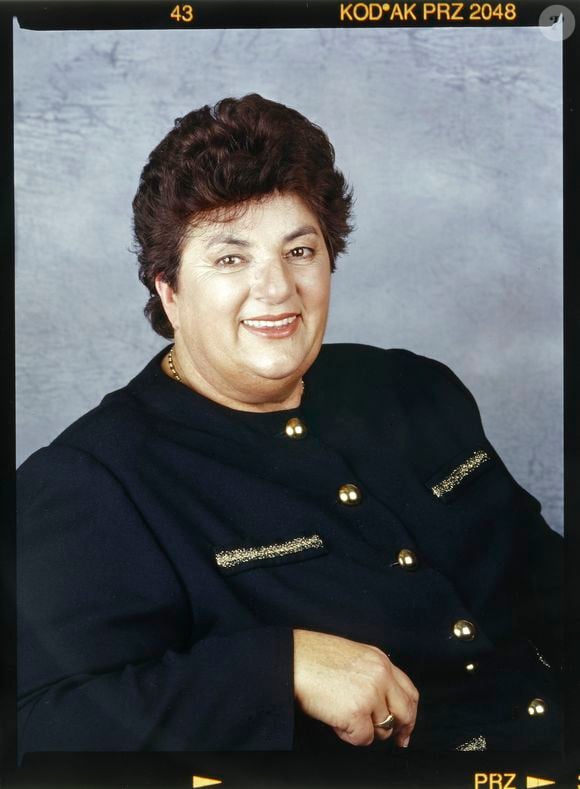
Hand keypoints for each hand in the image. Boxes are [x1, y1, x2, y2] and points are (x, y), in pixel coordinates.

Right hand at [293, 629, 418, 746]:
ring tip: (343, 714)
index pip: (409, 691)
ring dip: (365, 729)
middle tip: (396, 741)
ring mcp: (370, 695)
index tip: (406, 726)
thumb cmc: (312, 658)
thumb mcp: (352, 656)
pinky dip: (349, 735)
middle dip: (401, 730)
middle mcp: (380, 675)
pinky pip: (363, 739)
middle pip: (406, 712)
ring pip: (382, 729)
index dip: (410, 712)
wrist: (291, 660)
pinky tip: (335, 720)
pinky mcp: (356, 714)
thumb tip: (382, 701)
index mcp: (379, 660)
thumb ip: (371, 674)